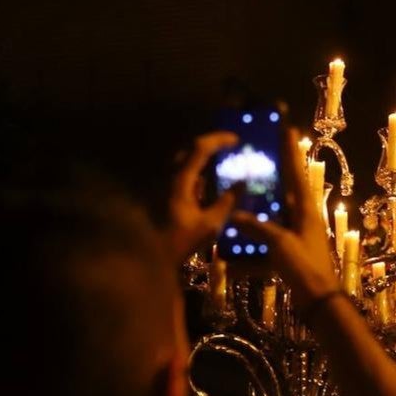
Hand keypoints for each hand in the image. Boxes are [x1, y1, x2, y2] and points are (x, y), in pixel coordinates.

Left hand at [167, 132, 238, 259]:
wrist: (152, 256)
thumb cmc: (181, 241)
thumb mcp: (210, 225)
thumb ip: (227, 202)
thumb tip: (242, 183)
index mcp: (180, 181)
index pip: (200, 148)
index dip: (219, 140)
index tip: (236, 140)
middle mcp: (170, 177)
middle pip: (190, 149)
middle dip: (211, 144)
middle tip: (229, 146)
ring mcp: (164, 184)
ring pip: (184, 160)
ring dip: (202, 157)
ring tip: (221, 159)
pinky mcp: (164, 193)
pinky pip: (181, 174)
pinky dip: (196, 171)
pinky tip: (206, 183)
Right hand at [232, 129, 337, 305]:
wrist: (319, 301)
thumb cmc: (304, 266)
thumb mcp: (280, 243)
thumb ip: (258, 227)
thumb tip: (235, 215)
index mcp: (305, 209)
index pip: (295, 171)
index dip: (289, 149)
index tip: (286, 126)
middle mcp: (303, 217)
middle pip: (285, 190)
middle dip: (271, 176)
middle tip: (255, 158)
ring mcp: (297, 235)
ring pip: (274, 216)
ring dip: (257, 211)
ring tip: (238, 200)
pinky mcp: (290, 253)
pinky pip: (268, 243)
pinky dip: (252, 248)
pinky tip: (231, 255)